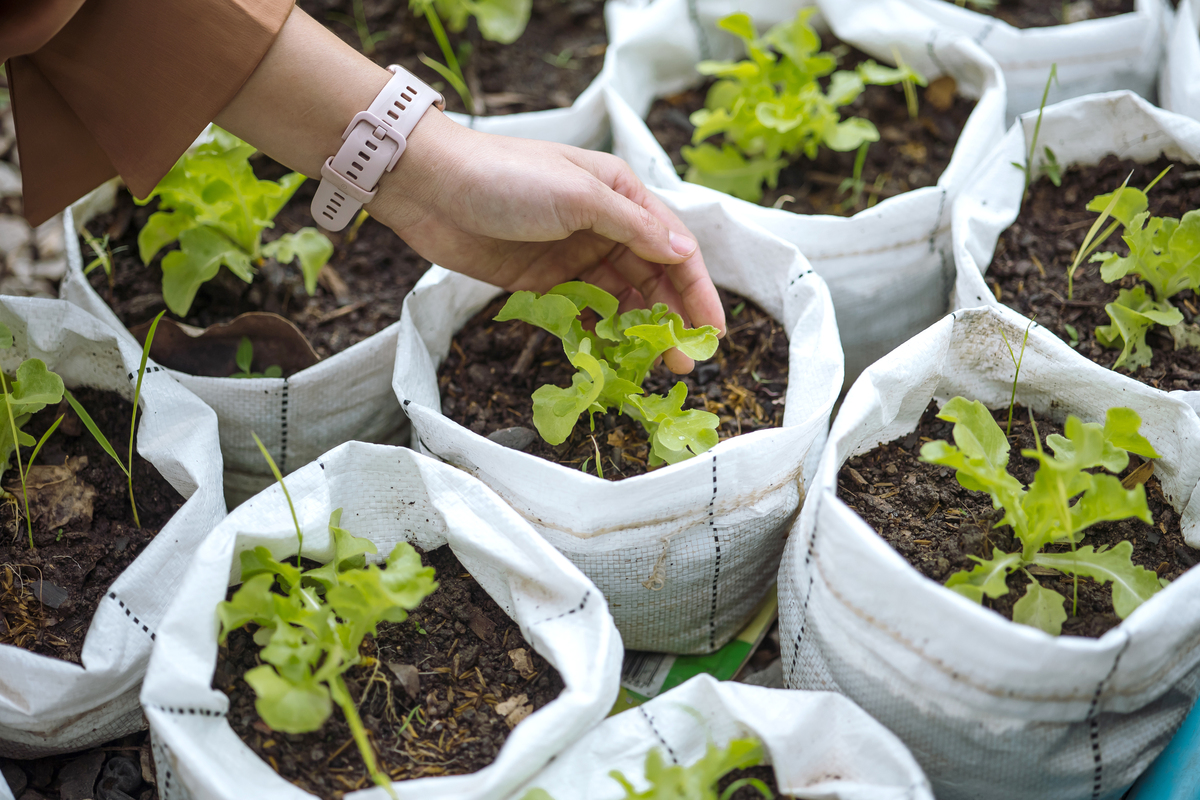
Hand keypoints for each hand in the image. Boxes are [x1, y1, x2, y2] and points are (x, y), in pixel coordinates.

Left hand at [368, 111, 725, 372]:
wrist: (430, 187)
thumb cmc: (507, 178)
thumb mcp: (579, 196)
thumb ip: (633, 226)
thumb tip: (683, 251)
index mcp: (622, 195)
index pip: (674, 248)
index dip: (697, 290)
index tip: (713, 332)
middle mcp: (605, 225)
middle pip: (653, 279)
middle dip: (672, 319)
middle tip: (685, 362)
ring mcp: (574, 255)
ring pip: (621, 300)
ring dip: (638, 331)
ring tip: (653, 367)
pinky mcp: (544, 281)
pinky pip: (583, 313)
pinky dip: (598, 334)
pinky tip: (609, 357)